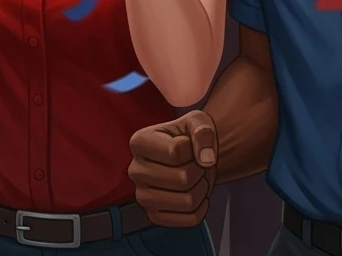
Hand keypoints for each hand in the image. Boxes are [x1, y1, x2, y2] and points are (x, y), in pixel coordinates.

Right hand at [128, 111, 217, 226]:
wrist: (188, 159)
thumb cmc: (188, 137)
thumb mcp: (196, 122)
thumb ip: (203, 132)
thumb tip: (207, 158)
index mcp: (139, 142)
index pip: (175, 152)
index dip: (192, 149)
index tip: (188, 145)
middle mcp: (135, 170)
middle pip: (183, 178)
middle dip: (198, 170)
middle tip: (196, 164)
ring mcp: (142, 197)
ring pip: (187, 201)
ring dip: (201, 189)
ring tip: (196, 178)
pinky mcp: (154, 216)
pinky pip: (190, 219)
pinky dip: (202, 207)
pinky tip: (196, 194)